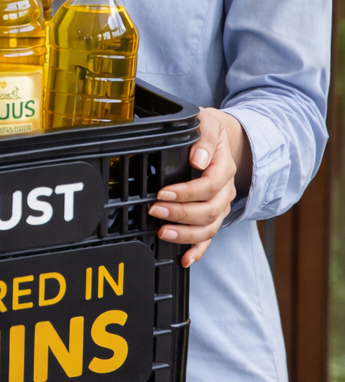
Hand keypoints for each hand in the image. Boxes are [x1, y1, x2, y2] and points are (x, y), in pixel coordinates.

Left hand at [148, 107, 249, 266]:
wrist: (219, 137)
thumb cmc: (208, 129)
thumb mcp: (207, 122)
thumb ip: (204, 137)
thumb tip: (199, 158)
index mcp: (224, 167)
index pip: (209, 185)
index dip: (186, 192)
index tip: (162, 193)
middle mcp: (225, 189)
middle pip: (209, 210)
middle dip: (180, 214)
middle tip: (155, 210)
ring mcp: (220, 205)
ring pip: (209, 227)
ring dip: (186, 234)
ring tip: (163, 233)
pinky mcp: (214, 215)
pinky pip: (209, 237)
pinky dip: (198, 250)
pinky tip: (185, 259)